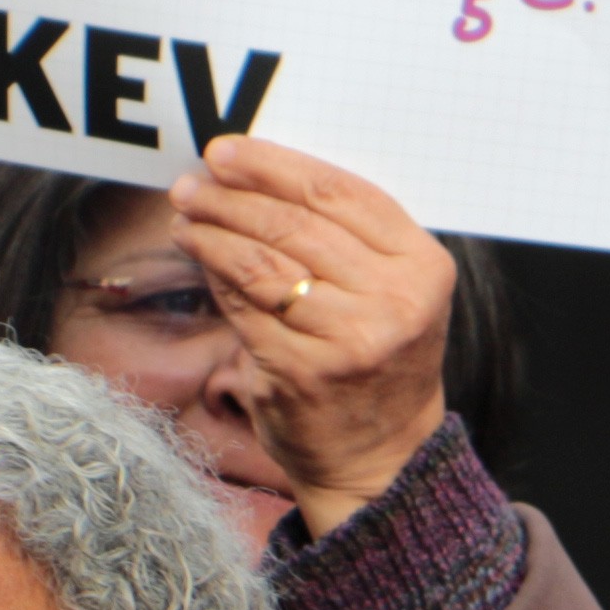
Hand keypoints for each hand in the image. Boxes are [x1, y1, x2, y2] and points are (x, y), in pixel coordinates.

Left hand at [166, 136, 455, 533]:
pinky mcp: (300, 370)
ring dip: (212, 229)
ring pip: (262, 260)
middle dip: (234, 194)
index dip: (276, 165)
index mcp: (423, 267)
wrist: (382, 458)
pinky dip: (213, 272)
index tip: (229, 152)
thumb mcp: (390, 292)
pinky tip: (197, 253)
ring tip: (185, 212)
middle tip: (193, 181)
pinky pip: (243, 304)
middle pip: (296, 223)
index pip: (341, 194)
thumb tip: (255, 176)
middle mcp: (393, 301)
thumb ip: (346, 238)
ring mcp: (348, 339)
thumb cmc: (377, 361)